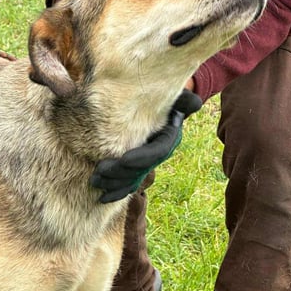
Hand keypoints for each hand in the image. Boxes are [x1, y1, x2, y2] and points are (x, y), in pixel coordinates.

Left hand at [90, 89, 202, 203]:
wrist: (146, 99)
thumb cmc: (156, 92)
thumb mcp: (170, 93)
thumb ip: (181, 98)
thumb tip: (195, 104)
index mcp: (168, 136)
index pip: (158, 152)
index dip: (142, 158)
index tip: (124, 160)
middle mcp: (159, 152)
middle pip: (142, 169)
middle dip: (120, 173)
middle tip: (99, 171)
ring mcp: (147, 163)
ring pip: (133, 179)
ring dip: (114, 183)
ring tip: (94, 180)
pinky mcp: (135, 168)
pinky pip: (128, 185)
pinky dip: (115, 192)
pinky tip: (102, 198)